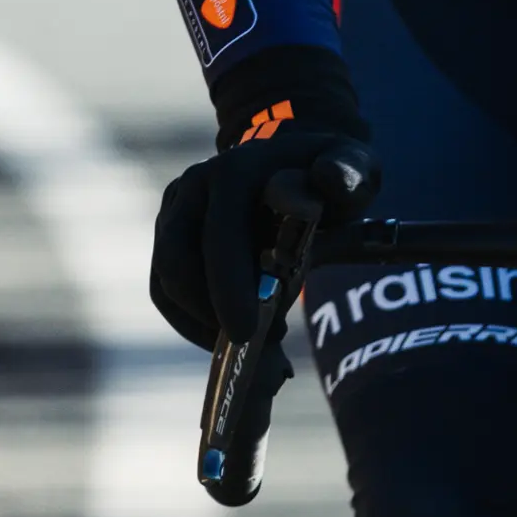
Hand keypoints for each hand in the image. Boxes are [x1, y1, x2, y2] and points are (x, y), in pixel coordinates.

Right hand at [149, 61, 376, 352]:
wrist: (296, 168)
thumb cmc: (329, 178)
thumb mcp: (352, 171)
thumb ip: (349, 174)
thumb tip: (328, 178)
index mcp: (237, 170)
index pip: (222, 235)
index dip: (228, 287)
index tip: (247, 330)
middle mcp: (197, 185)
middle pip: (179, 261)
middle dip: (209, 314)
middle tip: (251, 348)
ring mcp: (176, 208)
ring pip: (167, 281)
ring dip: (200, 321)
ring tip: (250, 342)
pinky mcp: (168, 234)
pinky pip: (165, 289)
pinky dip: (190, 321)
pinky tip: (227, 336)